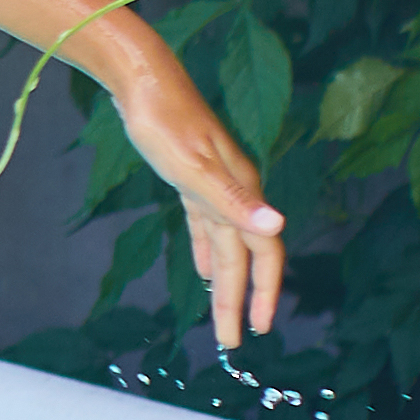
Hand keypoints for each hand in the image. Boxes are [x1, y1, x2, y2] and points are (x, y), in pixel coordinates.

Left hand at [121, 75, 296, 353]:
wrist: (143, 79)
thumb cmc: (164, 122)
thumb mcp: (195, 168)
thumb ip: (234, 201)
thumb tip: (276, 225)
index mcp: (241, 191)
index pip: (263, 251)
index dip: (264, 291)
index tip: (258, 328)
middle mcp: (234, 190)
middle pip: (242, 256)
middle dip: (239, 299)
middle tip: (234, 340)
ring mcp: (213, 185)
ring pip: (225, 245)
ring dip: (225, 282)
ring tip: (224, 316)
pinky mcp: (192, 179)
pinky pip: (207, 226)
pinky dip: (207, 251)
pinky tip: (203, 270)